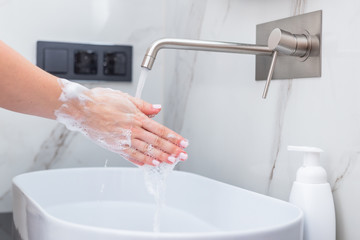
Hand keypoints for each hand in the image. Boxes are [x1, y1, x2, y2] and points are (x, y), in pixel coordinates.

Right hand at [55, 79, 187, 165]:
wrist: (81, 109)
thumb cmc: (100, 101)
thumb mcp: (125, 98)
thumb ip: (143, 105)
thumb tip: (157, 109)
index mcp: (136, 117)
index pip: (160, 130)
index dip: (173, 137)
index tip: (183, 143)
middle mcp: (132, 130)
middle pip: (156, 142)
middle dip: (172, 150)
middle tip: (182, 156)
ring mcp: (123, 140)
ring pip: (146, 151)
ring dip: (161, 157)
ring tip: (171, 162)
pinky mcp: (115, 147)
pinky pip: (131, 156)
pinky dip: (142, 161)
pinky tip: (151, 164)